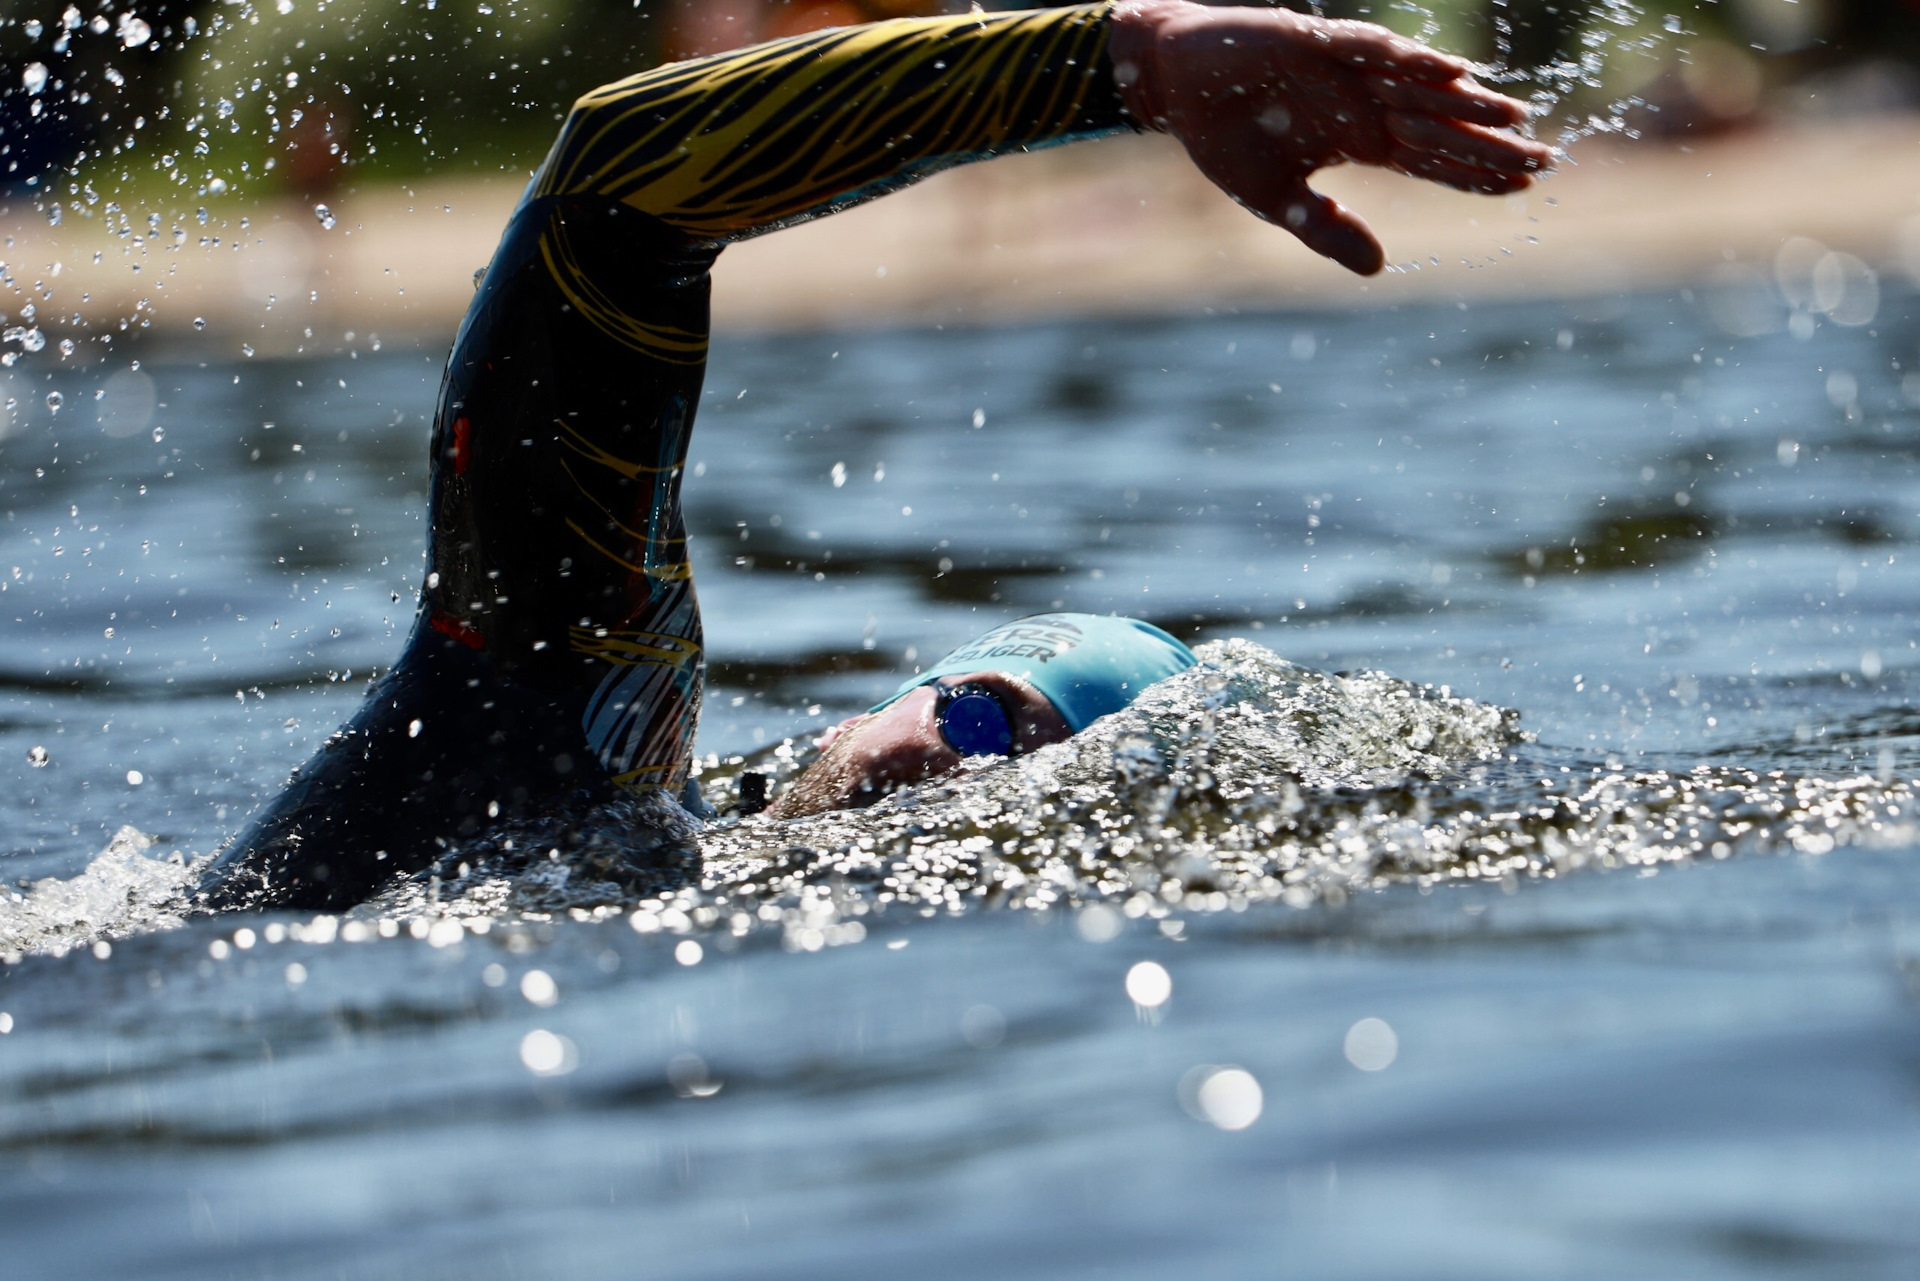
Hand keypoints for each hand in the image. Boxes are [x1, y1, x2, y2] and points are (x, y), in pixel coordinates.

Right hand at [1109, 0, 1555, 274]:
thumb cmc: (1225, 137)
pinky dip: (1407, 60)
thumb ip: (1327, 228)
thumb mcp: (1277, 199)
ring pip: (1417, 86)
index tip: (1524, 185)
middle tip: (1545, 155)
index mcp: (1359, 139)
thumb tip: (1380, 270)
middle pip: (1439, 124)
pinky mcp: (1313, 42)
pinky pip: (1368, 50)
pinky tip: (1449, 72)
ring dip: (1464, 101)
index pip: (1430, 158)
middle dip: (1489, 140)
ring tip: (1512, 114)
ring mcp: (1344, 69)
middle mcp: (1364, 102)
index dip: (1474, 171)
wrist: (1175, 84)